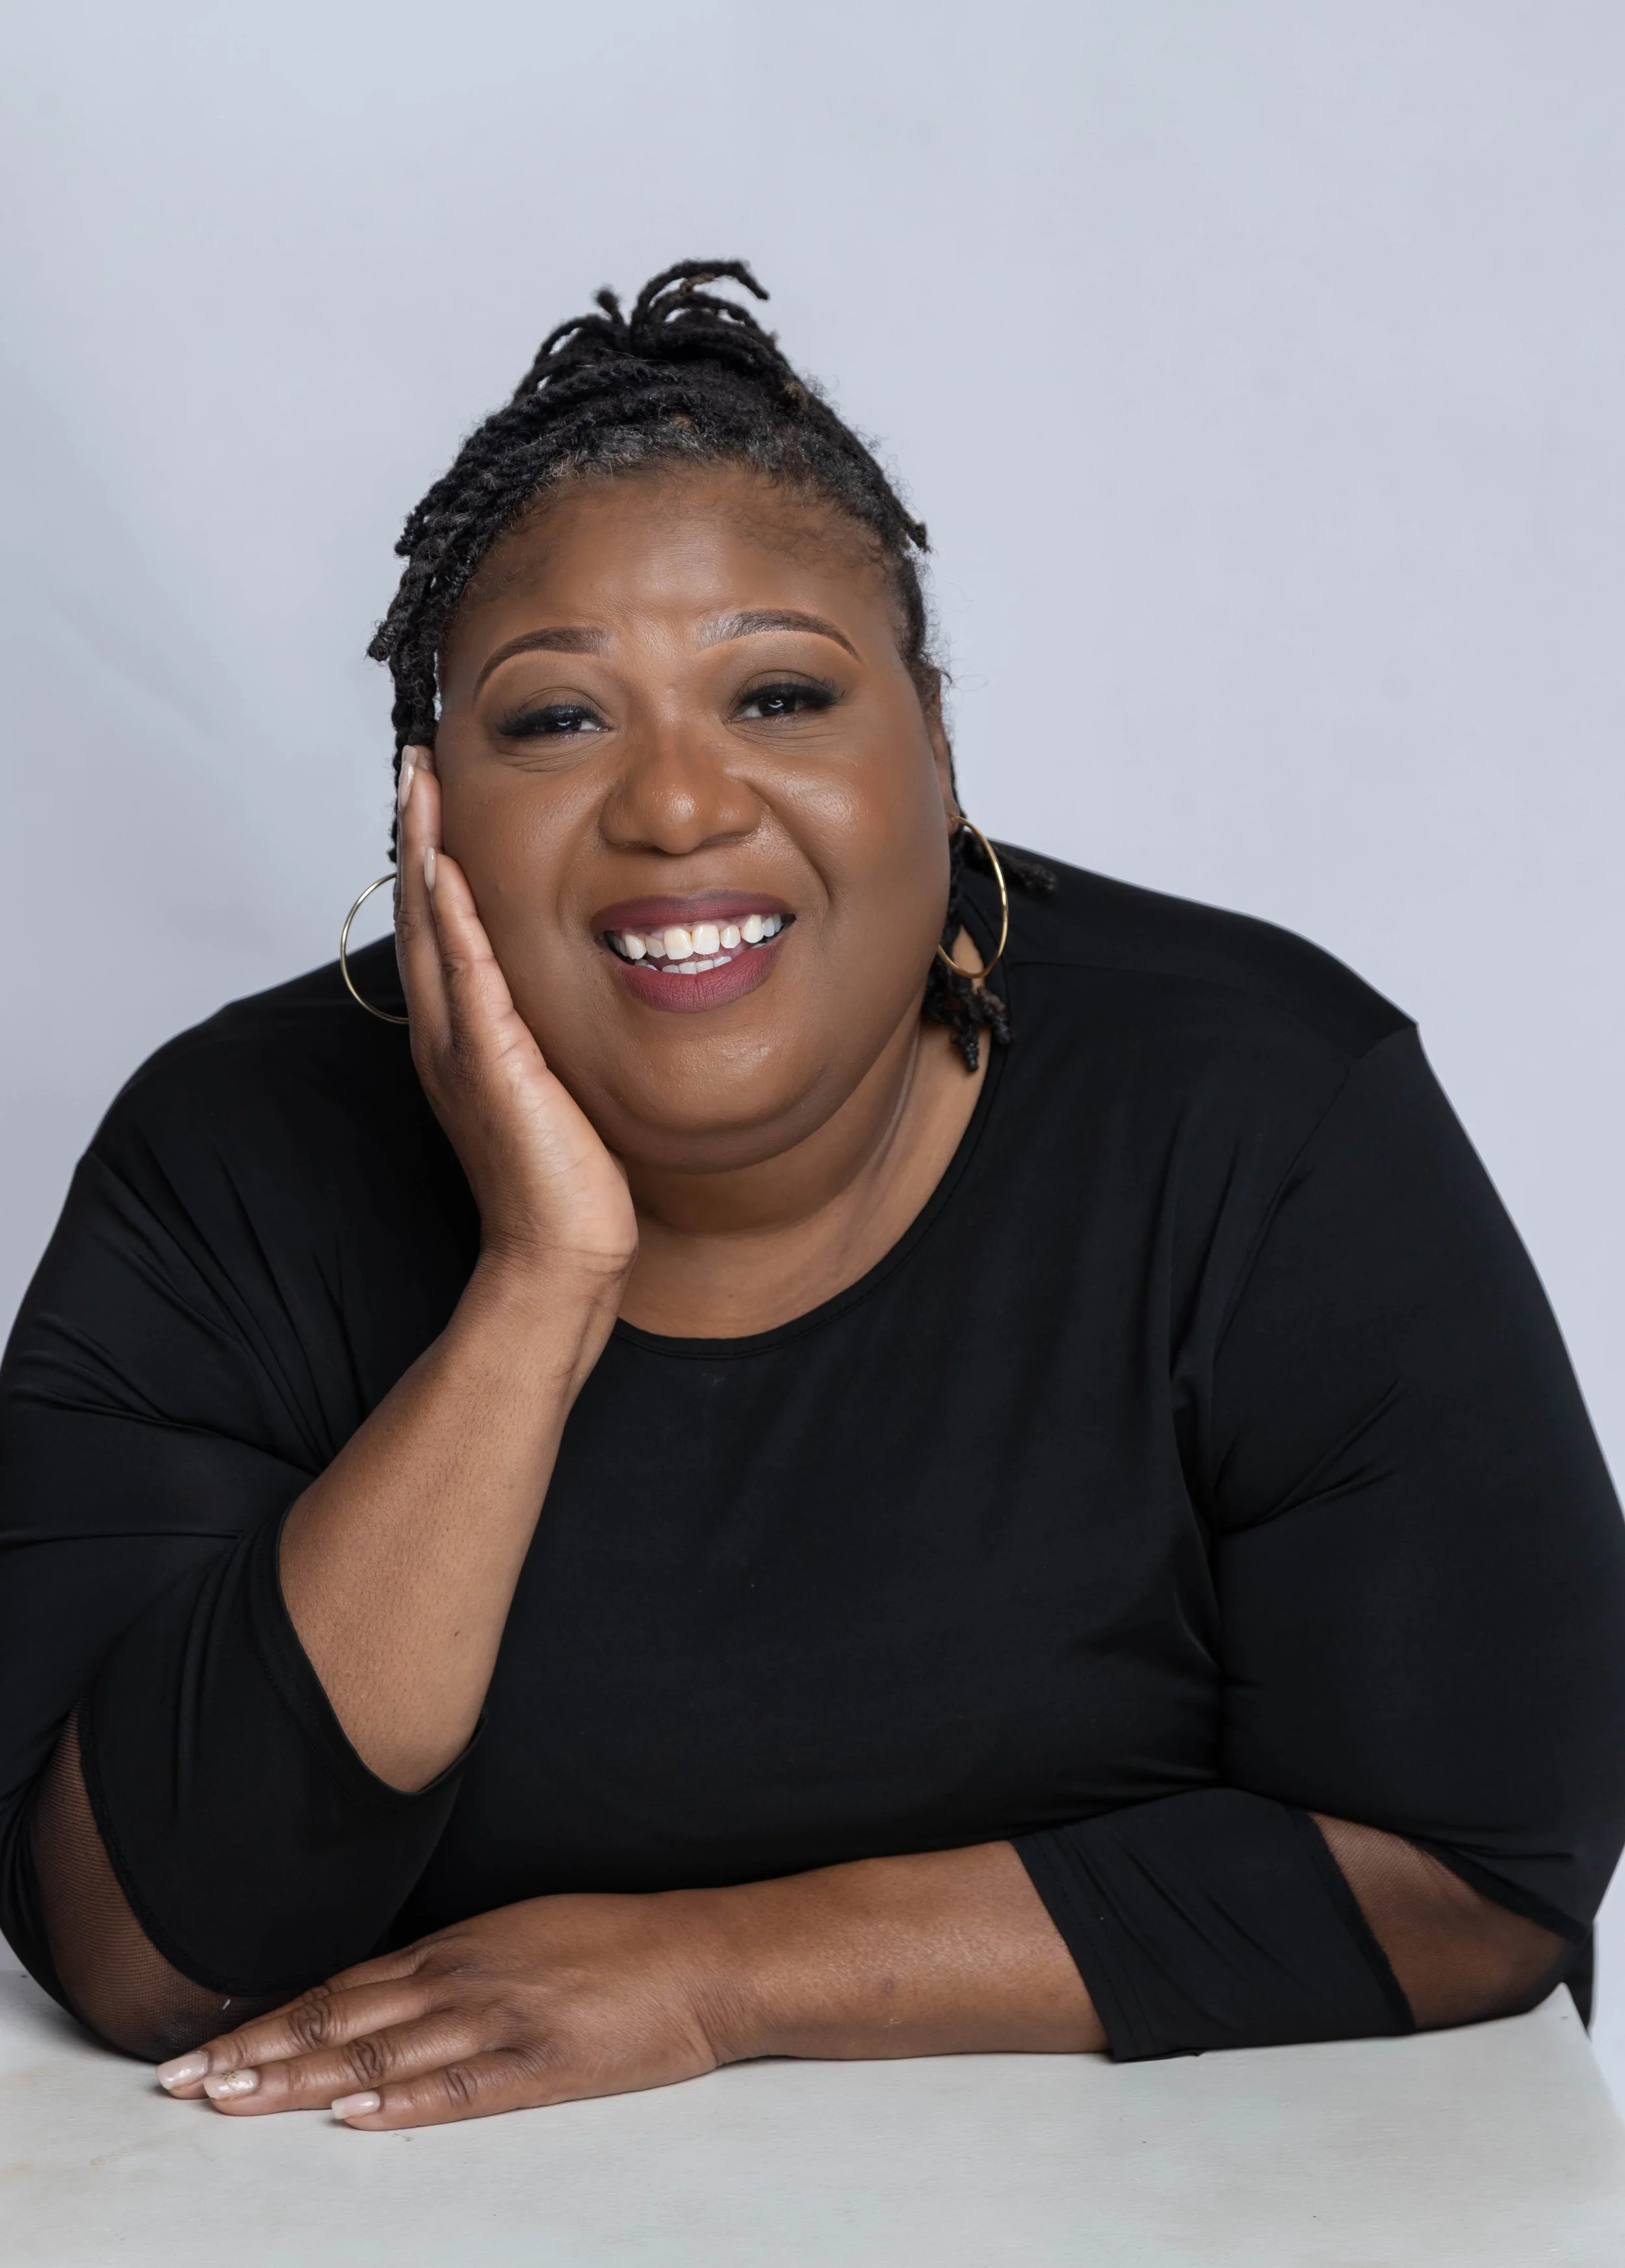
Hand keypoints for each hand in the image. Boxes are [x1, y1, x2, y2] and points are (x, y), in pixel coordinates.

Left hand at [158, 1892, 728, 2129]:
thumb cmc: (614, 1945)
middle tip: (182, 2086)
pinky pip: (461, 2089)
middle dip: (255, 2055)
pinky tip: (354, 2118)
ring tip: (233, 2103)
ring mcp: (502, 2021)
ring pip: (381, 2055)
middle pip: (340, 2021)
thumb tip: (382, 1994)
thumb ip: (450, 1964)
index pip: (338, 1990)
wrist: (701, 1957)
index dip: (265, 2022)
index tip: (201, 2051)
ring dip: (301, 2082)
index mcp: (456, 1947)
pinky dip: (402, 2103)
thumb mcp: (519, 1933)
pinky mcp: (544, 2066)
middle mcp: (464, 1978)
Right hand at [396, 745, 636, 1283]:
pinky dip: (455, 918)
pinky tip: (449, 866)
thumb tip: (574, 993)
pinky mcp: (492, 1064)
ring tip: (423, 780)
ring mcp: (463, 1048)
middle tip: (416, 759)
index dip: (435, 860)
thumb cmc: (568, 1182)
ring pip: (434, 930)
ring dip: (426, 849)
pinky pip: (468, 976)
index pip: (443, 930)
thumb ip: (550, 1036)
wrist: (562, 1255)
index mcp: (463, 1039)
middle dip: (418, 832)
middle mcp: (447, 1036)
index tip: (440, 795)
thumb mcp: (558, 1086)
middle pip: (422, 914)